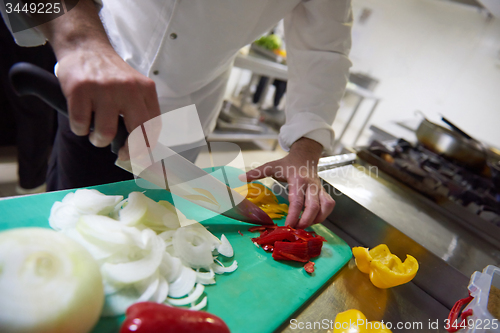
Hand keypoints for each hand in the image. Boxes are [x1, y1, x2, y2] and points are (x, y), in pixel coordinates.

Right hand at [39, 0, 160, 159]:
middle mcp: (128, 89)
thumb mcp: (134, 87)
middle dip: (128, 151)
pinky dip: (80, 129)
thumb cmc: (111, 74)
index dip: (146, 147)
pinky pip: (81, 125)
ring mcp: (104, 89)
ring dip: (98, 140)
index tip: (140, 157)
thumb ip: (140, 111)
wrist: (86, 47)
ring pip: (105, 133)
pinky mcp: (80, 90)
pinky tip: (81, 121)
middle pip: (136, 133)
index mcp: (145, 89)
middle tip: (121, 154)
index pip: (153, 126)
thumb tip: (144, 148)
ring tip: (95, 132)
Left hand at [240, 138, 334, 228]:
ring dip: (316, 219)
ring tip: (304, 226)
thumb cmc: (288, 163)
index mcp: (297, 180)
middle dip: (306, 221)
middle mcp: (311, 185)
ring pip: (325, 207)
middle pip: (313, 207)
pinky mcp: (324, 192)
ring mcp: (319, 188)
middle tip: (295, 229)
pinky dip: (323, 215)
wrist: (305, 155)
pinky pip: (329, 206)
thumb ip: (257, 172)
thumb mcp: (271, 166)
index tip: (287, 225)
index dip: (293, 215)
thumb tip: (240, 178)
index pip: (297, 201)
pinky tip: (313, 220)